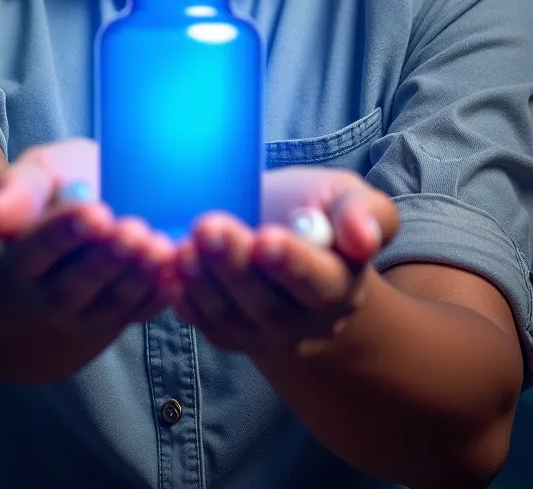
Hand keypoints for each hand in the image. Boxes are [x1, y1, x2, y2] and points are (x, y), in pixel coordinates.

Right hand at [0, 139, 180, 371]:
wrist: (93, 208)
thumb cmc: (61, 185)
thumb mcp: (35, 173)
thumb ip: (16, 188)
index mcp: (22, 254)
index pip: (35, 250)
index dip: (64, 233)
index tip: (96, 211)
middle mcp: (49, 292)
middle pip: (72, 287)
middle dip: (105, 260)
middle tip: (133, 231)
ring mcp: (87, 311)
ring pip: (108, 306)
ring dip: (135, 279)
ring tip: (159, 248)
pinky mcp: (121, 317)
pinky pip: (138, 315)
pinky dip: (159, 297)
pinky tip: (176, 271)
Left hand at [164, 167, 399, 358]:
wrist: (290, 242)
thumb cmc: (320, 212)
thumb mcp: (348, 196)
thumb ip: (364, 211)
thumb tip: (362, 238)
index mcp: (342, 283)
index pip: (320, 283)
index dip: (292, 264)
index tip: (265, 238)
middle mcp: (308, 321)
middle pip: (271, 306)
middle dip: (235, 266)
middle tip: (207, 227)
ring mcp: (268, 335)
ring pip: (235, 319)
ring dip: (204, 284)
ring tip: (182, 248)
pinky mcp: (234, 337)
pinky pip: (208, 327)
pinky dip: (186, 302)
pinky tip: (168, 272)